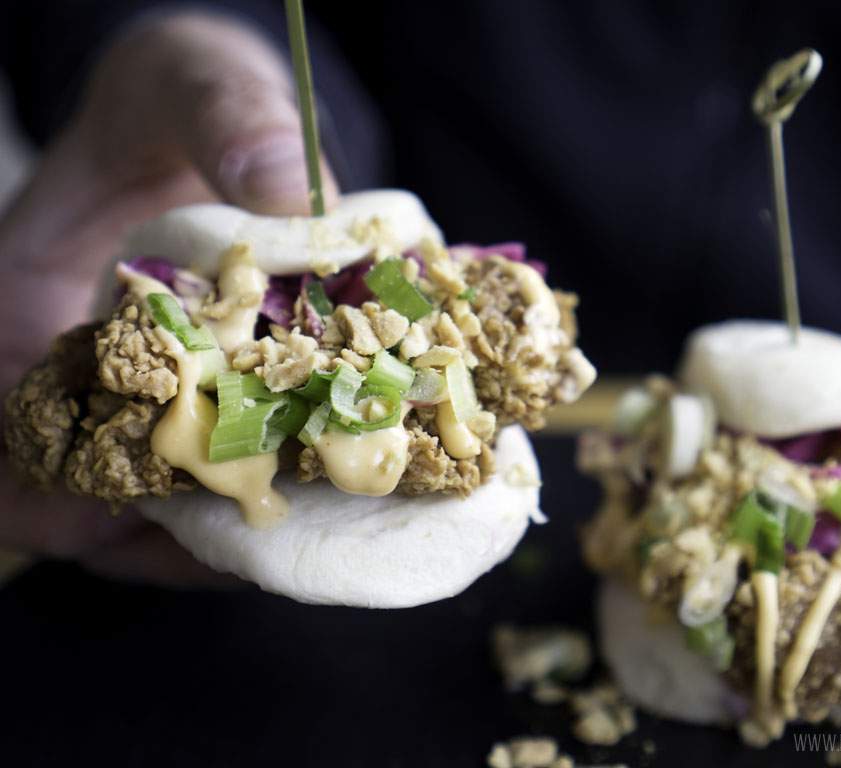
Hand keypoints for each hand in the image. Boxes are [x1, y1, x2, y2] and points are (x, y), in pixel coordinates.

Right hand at [0, 11, 337, 586]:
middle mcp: (82, 361)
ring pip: (158, 495)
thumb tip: (283, 184)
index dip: (40, 487)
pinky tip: (329, 492)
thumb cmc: (177, 98)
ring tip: (295, 540)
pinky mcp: (217, 392)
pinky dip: (266, 490)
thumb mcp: (191, 85)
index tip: (105, 521)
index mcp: (29, 299)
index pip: (12, 420)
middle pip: (83, 486)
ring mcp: (149, 386)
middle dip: (149, 535)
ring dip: (216, 529)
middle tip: (238, 551)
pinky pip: (229, 466)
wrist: (216, 117)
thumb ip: (228, 119)